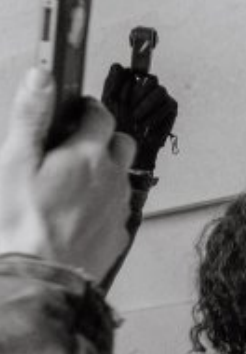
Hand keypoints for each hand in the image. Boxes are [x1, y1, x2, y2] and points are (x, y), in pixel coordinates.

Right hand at [0, 67, 134, 278]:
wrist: (40, 277)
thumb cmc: (23, 223)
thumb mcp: (15, 162)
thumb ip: (31, 116)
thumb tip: (42, 76)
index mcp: (87, 155)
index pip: (101, 116)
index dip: (87, 108)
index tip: (75, 110)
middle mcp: (112, 178)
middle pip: (121, 143)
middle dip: (102, 137)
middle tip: (74, 144)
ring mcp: (119, 206)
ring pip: (122, 176)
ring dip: (105, 170)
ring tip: (73, 179)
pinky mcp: (118, 232)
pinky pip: (118, 208)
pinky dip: (104, 202)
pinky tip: (79, 211)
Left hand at [101, 64, 177, 172]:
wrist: (132, 144)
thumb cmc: (118, 125)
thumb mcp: (108, 105)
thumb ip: (111, 84)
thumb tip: (117, 65)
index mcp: (128, 81)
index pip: (129, 71)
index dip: (124, 81)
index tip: (118, 97)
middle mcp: (145, 85)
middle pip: (148, 78)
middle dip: (138, 95)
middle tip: (130, 111)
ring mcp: (160, 94)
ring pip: (159, 89)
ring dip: (146, 106)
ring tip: (137, 120)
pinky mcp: (171, 105)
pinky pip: (167, 104)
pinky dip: (156, 115)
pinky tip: (147, 125)